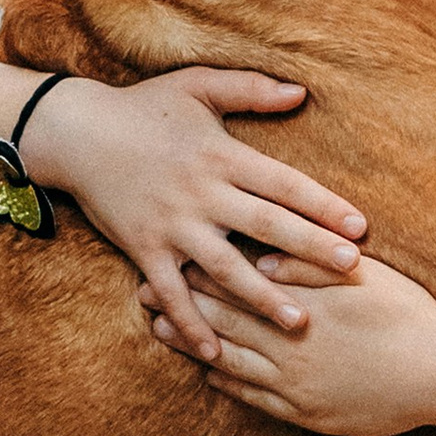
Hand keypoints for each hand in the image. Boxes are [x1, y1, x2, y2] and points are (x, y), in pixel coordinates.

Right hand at [22, 70, 366, 359]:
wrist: (76, 133)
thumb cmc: (143, 107)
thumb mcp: (197, 85)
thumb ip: (251, 88)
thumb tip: (302, 93)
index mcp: (221, 155)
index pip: (284, 184)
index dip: (324, 205)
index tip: (360, 227)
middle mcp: (201, 193)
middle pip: (267, 226)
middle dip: (312, 249)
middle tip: (352, 269)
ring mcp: (172, 226)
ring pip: (226, 269)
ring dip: (264, 297)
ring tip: (301, 321)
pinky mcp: (143, 249)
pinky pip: (171, 293)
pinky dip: (190, 323)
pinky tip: (214, 350)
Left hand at [148, 252, 435, 435]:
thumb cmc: (410, 315)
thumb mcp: (366, 276)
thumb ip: (313, 264)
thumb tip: (265, 260)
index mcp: (305, 303)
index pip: (241, 283)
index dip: (201, 270)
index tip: (169, 256)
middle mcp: (293, 344)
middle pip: (223, 321)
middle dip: (180, 304)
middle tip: (142, 292)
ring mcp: (297, 383)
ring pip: (230, 360)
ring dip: (191, 344)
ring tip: (159, 331)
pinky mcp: (307, 413)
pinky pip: (254, 398)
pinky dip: (226, 382)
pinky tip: (208, 372)